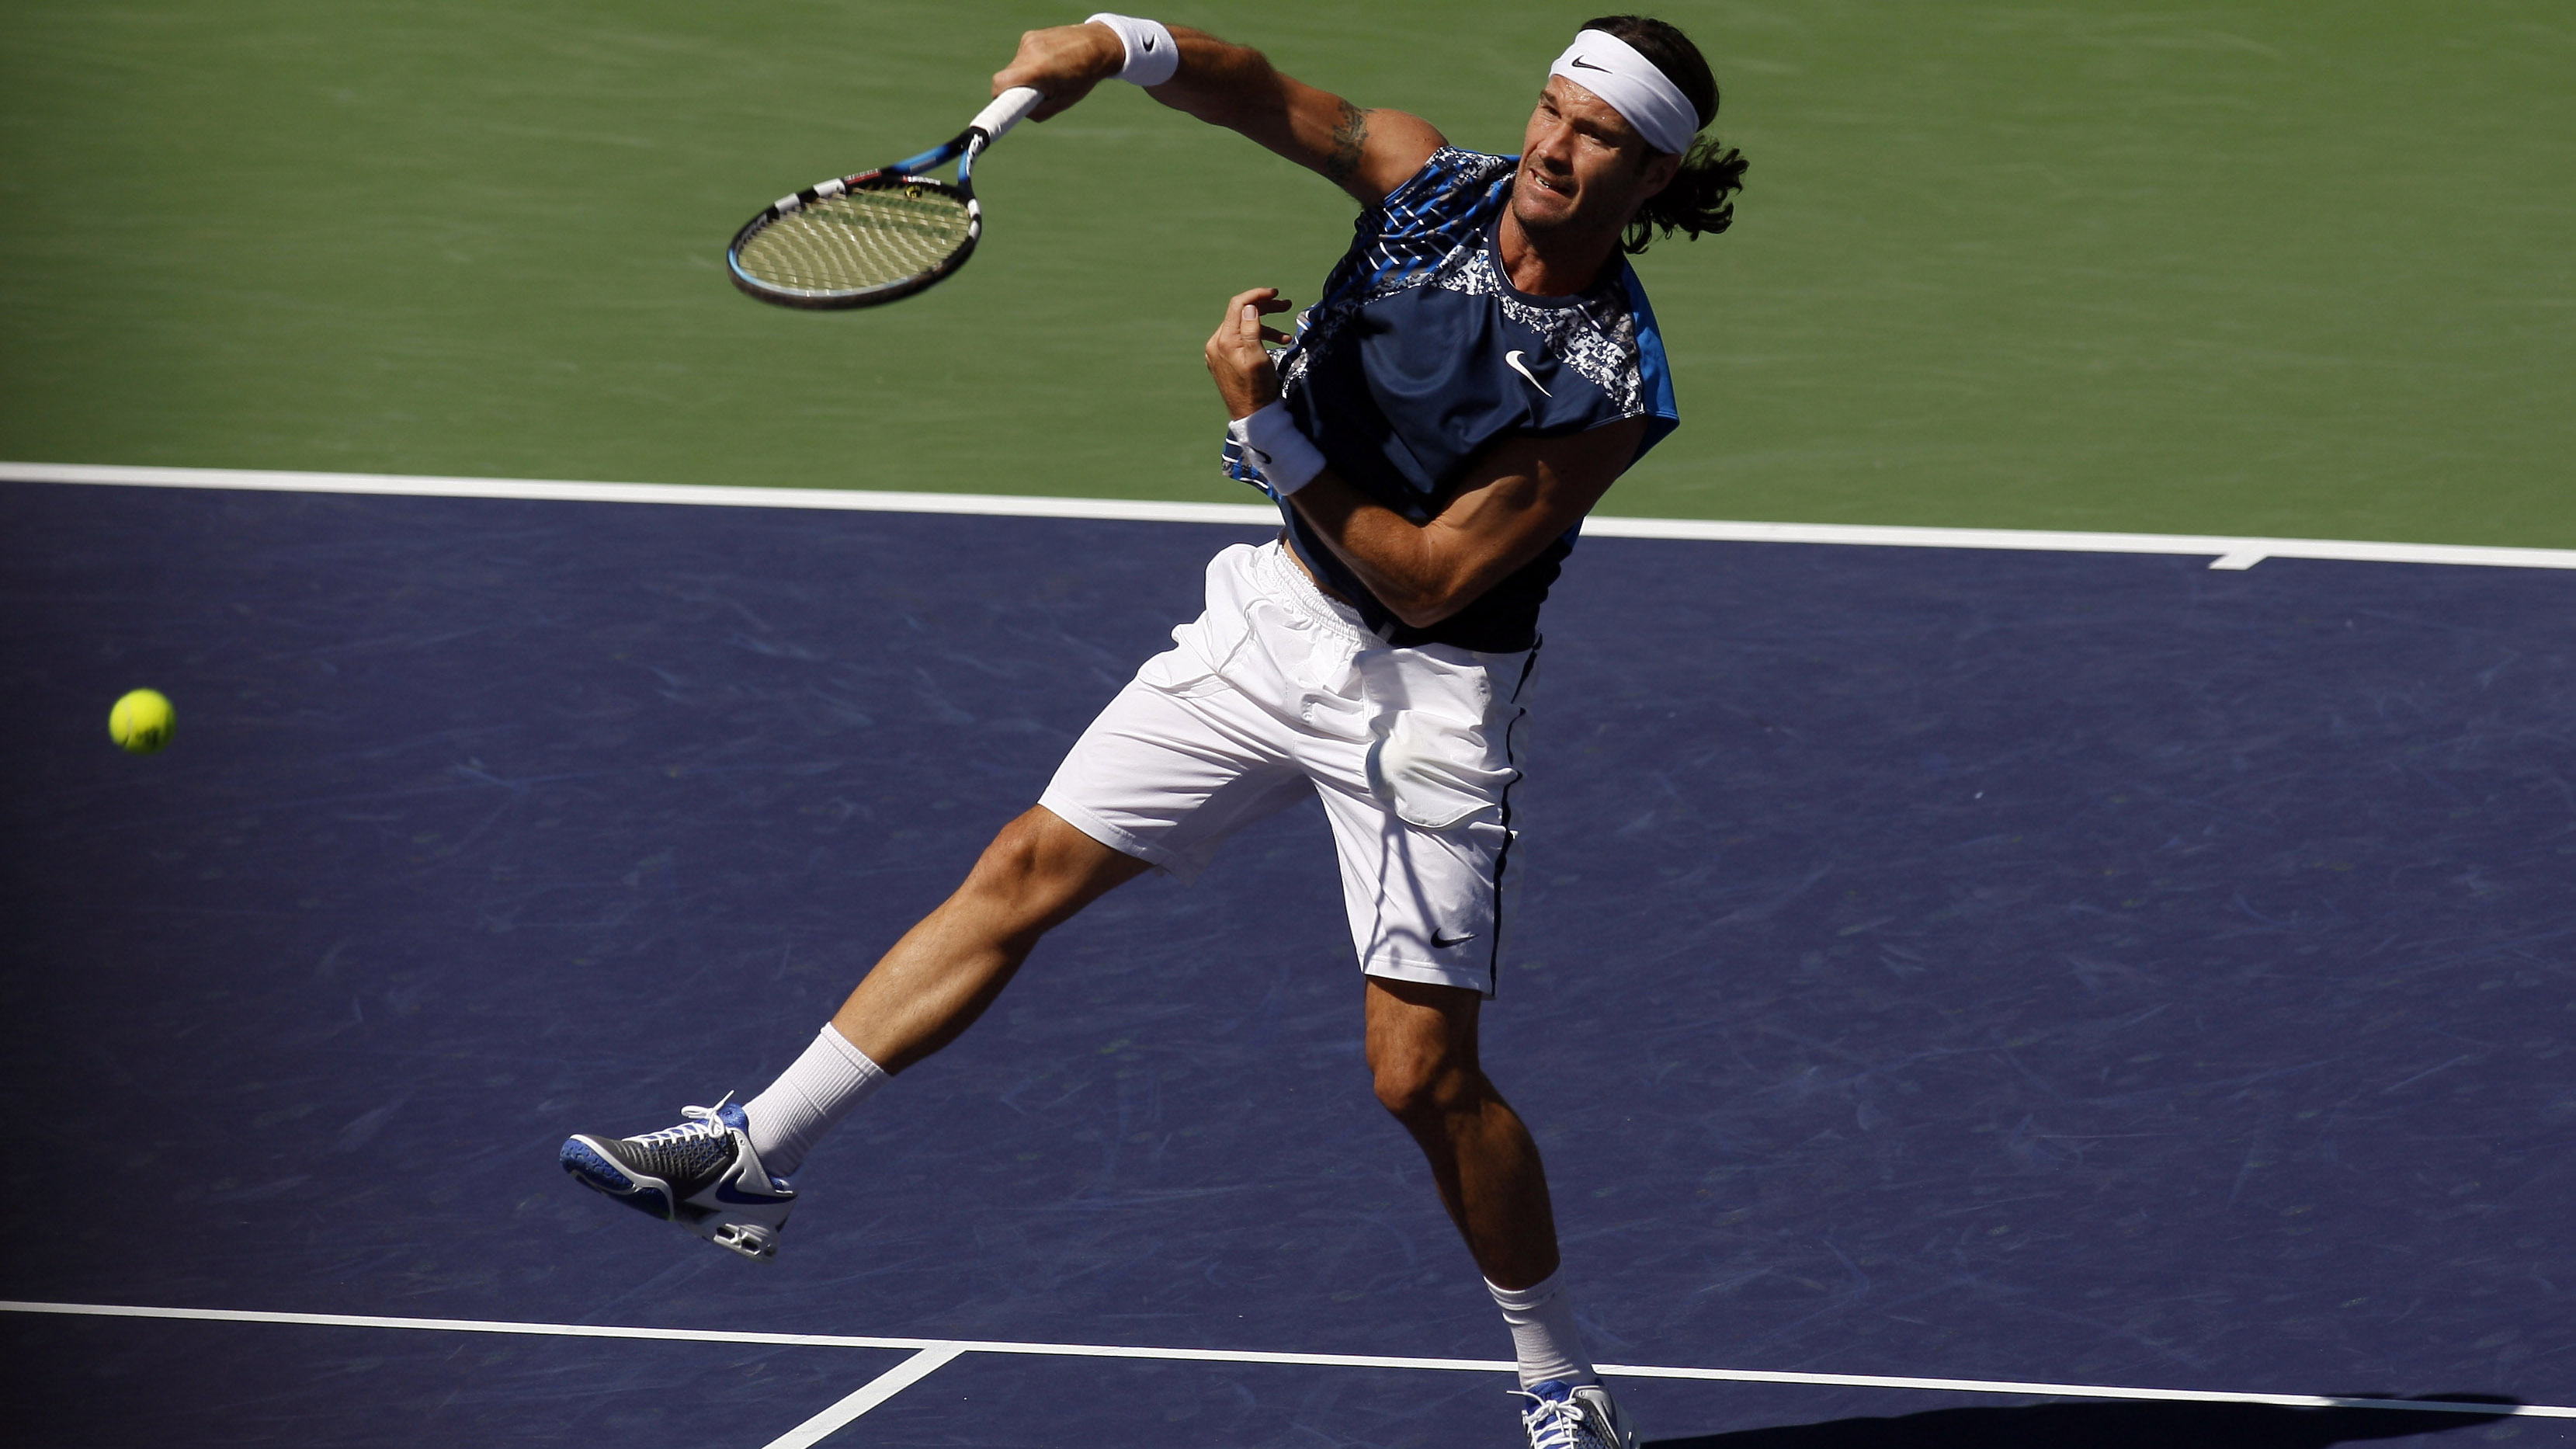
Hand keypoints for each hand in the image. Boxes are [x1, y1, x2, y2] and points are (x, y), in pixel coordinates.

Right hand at [994, 24, 1124, 120]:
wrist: (1098, 45)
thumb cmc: (1083, 77)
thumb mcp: (1062, 102)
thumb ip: (1038, 112)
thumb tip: (1022, 112)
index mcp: (1035, 70)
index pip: (1000, 84)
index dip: (999, 98)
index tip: (1004, 106)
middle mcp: (1028, 52)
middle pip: (1007, 76)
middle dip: (1017, 88)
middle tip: (1036, 93)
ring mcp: (1028, 41)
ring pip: (1015, 66)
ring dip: (1026, 74)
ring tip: (1050, 75)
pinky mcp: (1030, 35)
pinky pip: (1023, 55)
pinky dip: (1031, 62)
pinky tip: (1050, 62)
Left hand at [1204, 287, 1293, 419]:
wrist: (1252, 416)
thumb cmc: (1258, 389)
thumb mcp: (1258, 357)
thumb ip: (1251, 329)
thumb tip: (1249, 307)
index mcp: (1224, 341)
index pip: (1238, 305)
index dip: (1257, 295)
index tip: (1276, 294)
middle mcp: (1216, 344)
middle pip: (1240, 315)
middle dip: (1264, 309)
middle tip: (1286, 306)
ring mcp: (1218, 353)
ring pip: (1241, 328)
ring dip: (1264, 326)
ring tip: (1284, 336)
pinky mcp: (1223, 361)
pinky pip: (1239, 341)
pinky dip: (1256, 338)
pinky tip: (1273, 345)